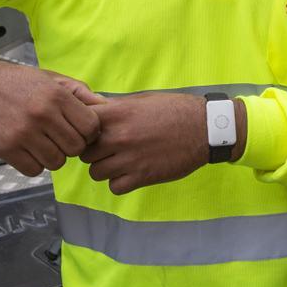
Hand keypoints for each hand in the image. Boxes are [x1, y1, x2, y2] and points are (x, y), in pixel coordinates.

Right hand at [0, 54, 101, 176]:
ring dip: (52, 156)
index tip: (78, 129)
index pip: (91, 127)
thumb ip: (79, 93)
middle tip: (58, 136)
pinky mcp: (6, 148)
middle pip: (76, 147)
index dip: (88, 131)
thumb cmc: (14, 81)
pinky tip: (27, 149)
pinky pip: (34, 170)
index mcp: (57, 95)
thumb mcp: (50, 78)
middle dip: (71, 145)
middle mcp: (43, 115)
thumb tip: (107, 107)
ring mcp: (24, 133)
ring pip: (57, 162)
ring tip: (42, 142)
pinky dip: (33, 164)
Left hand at [79, 92, 211, 194]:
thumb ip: (116, 107)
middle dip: (93, 151)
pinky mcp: (141, 177)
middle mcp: (120, 137)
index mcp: (118, 114)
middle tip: (107, 148)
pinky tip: (130, 172)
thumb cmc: (175, 109)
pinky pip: (114, 187)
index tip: (92, 132)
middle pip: (85, 152)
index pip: (81, 125)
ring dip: (105, 168)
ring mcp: (129, 159)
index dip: (84, 130)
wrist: (204, 128)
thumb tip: (94, 109)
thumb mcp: (143, 100)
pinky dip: (119, 182)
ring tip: (119, 161)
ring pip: (96, 172)